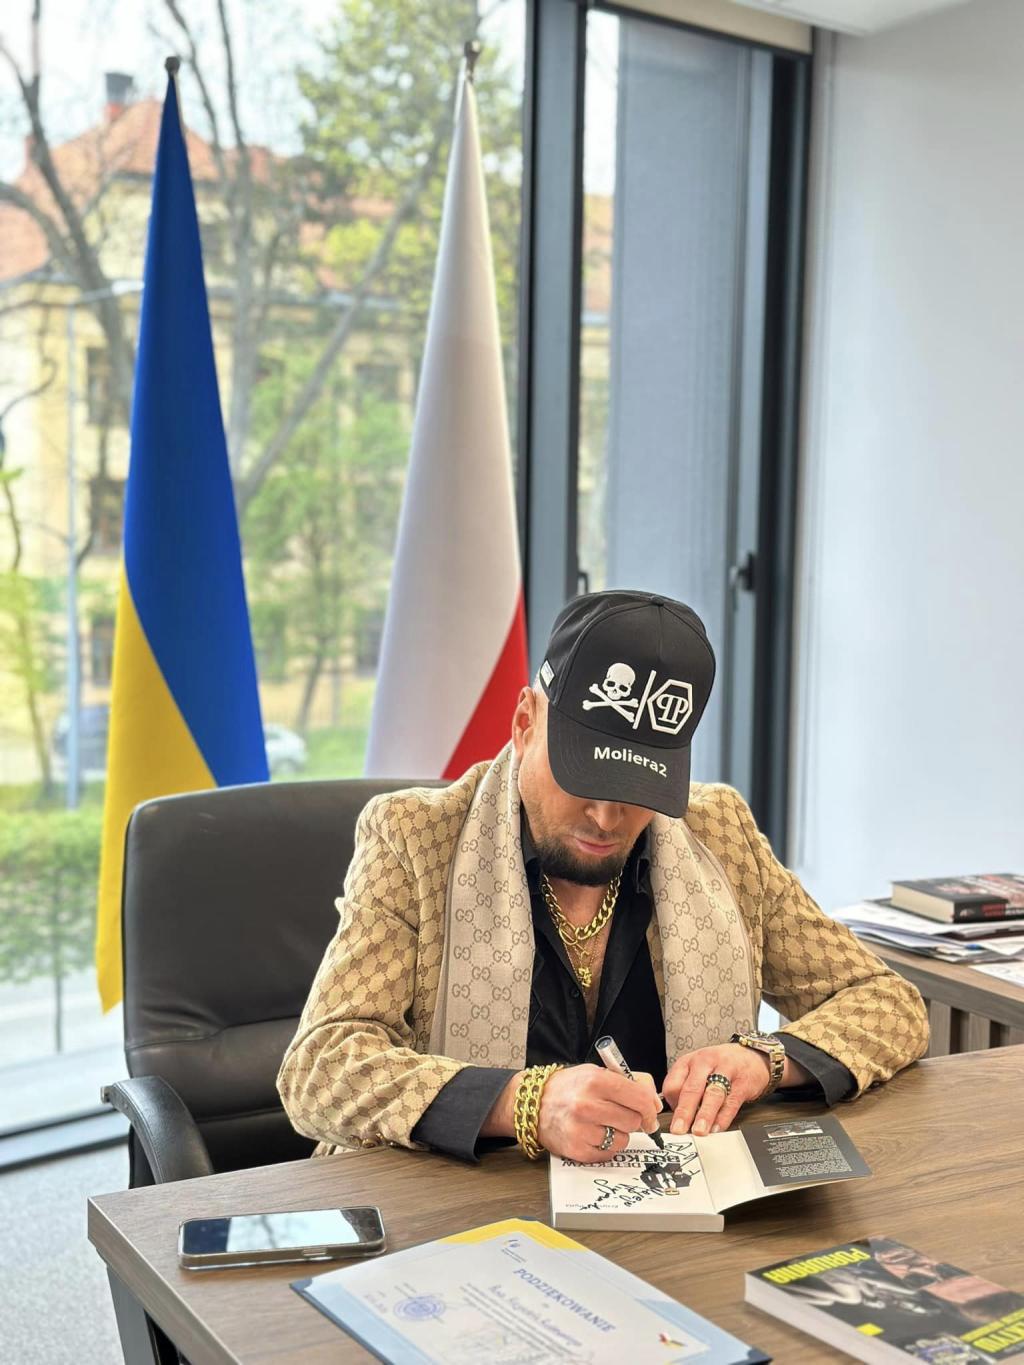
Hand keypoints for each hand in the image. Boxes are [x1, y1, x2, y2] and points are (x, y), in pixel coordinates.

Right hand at [536, 1064, 660, 1162]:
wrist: (534, 1104)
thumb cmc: (570, 1087)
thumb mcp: (597, 1072)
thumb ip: (629, 1082)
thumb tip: (655, 1102)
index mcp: (595, 1080)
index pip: (639, 1097)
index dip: (650, 1107)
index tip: (650, 1112)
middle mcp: (587, 1104)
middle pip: (633, 1121)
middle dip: (632, 1120)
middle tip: (620, 1115)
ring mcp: (580, 1129)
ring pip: (623, 1140)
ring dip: (618, 1134)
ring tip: (602, 1124)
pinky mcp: (576, 1150)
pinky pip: (608, 1154)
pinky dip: (605, 1147)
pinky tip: (592, 1135)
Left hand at [662, 1043, 772, 1136]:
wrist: (752, 1055)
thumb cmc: (719, 1065)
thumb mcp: (697, 1070)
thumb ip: (685, 1089)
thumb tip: (679, 1117)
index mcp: (689, 1061)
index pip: (673, 1083)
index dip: (671, 1104)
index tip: (673, 1120)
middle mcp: (705, 1063)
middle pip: (692, 1089)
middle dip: (684, 1111)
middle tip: (678, 1129)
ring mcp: (725, 1071)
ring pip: (713, 1095)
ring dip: (704, 1115)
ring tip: (699, 1131)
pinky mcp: (742, 1083)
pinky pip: (731, 1102)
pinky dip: (723, 1117)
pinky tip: (717, 1128)